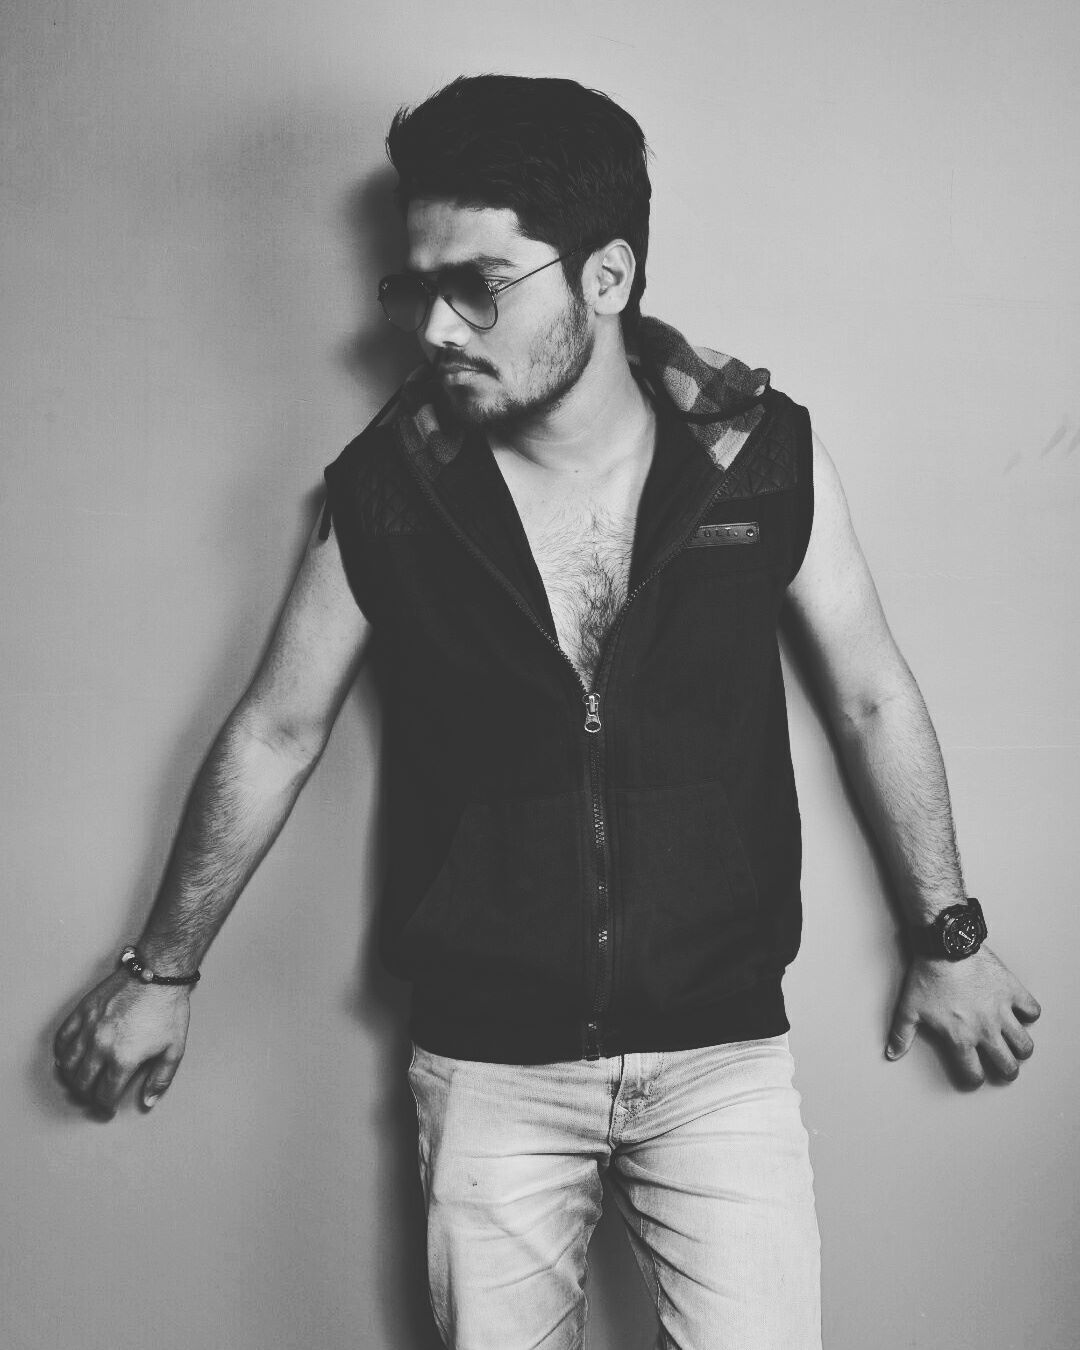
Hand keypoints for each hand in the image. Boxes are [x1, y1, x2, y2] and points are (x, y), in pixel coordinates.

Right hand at [54, 969, 190, 1116]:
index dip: (106, 1106)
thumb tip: (147, 1101)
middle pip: (82, 1083)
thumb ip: (160, 1079)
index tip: (108, 1107)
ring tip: (81, 1080)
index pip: (105, 1094)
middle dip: (87, 1095)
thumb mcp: (174, 1048)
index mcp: (124, 1059)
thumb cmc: (168, 1009)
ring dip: (71, 1077)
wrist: (158, 972)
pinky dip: (61, 1052)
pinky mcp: (83, 1011)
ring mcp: (89, 1028)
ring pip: (67, 1064)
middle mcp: (101, 1047)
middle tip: (94, 1095)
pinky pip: (62, 1038)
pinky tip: (67, 1057)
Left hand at [886, 946, 1040, 1086]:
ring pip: (1024, 1044)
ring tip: (1013, 1044)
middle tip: (1002, 1065)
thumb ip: (902, 1034)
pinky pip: (1032, 1010)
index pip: (974, 1074)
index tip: (973, 1074)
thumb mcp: (908, 1007)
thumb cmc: (927, 976)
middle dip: (1006, 1071)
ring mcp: (1002, 1011)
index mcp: (960, 1038)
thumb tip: (892, 1053)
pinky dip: (1028, 1013)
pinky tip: (1018, 1011)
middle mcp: (985, 1030)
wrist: (944, 945)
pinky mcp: (1012, 991)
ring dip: (1020, 1048)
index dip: (973, 1078)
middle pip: (1007, 1067)